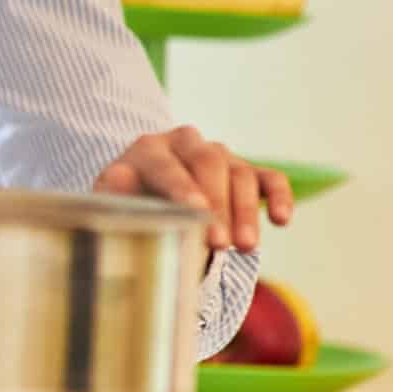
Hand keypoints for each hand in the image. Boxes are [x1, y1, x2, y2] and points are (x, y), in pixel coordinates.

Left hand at [93, 126, 295, 252]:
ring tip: (246, 248)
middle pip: (209, 162)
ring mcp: (220, 155)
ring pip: (240, 173)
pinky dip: (279, 196)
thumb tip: (120, 178)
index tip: (195, 212)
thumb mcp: (110, 202)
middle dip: (217, 204)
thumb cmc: (125, 206)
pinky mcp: (246, 171)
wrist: (145, 200)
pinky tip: (282, 220)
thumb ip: (112, 193)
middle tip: (220, 243)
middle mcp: (185, 143)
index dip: (181, 187)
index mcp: (148, 148)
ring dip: (246, 210)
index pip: (166, 164)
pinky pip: (269, 178)